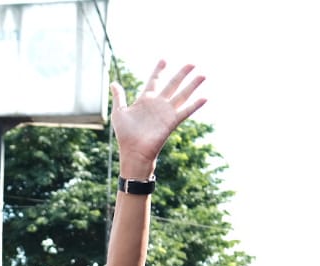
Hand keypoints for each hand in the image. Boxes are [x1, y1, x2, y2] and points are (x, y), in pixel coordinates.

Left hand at [110, 61, 206, 177]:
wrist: (133, 152)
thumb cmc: (125, 135)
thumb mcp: (119, 112)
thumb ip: (119, 97)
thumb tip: (114, 82)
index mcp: (145, 100)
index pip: (154, 81)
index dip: (159, 70)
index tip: (164, 60)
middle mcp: (158, 104)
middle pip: (173, 84)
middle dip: (182, 74)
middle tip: (192, 63)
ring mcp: (166, 112)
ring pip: (182, 95)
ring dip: (193, 85)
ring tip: (203, 75)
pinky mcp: (172, 122)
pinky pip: (186, 111)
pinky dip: (195, 105)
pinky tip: (205, 98)